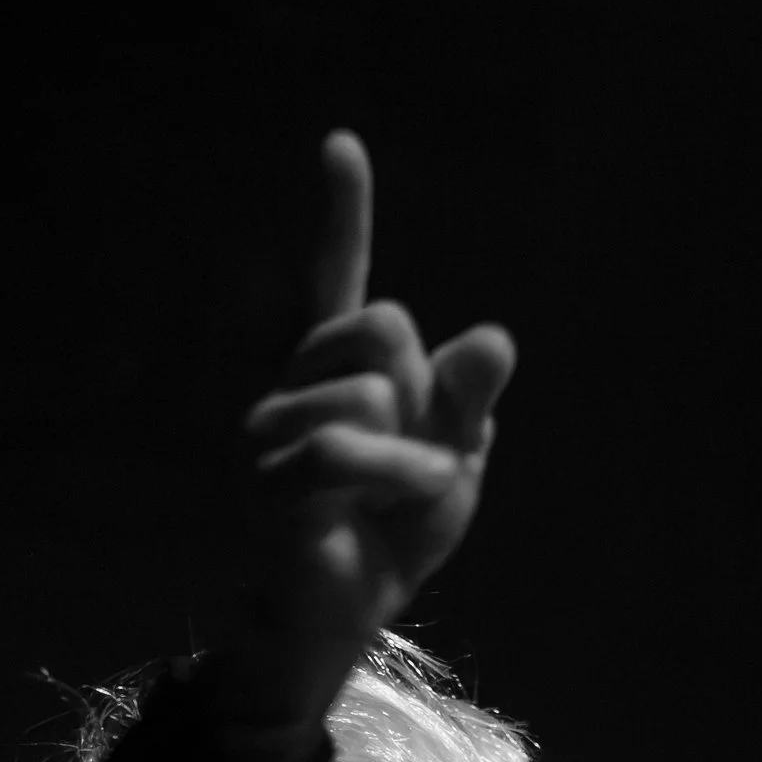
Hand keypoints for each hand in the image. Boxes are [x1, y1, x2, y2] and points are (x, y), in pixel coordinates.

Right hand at [228, 130, 514, 724]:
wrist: (347, 616)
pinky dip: (392, 475)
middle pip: (382, 325)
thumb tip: (495, 335)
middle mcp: (295, 384)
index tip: (342, 144)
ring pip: (368, 391)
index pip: (340, 278)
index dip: (342, 213)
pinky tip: (390, 504)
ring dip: (413, 454)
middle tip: (415, 456)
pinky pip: (340, 448)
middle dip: (423, 390)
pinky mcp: (267, 479)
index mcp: (340, 370)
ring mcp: (271, 429)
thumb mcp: (455, 458)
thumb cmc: (392, 533)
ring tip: (398, 495)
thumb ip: (468, 399)